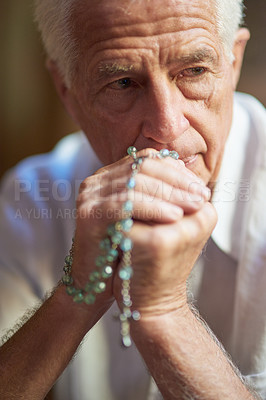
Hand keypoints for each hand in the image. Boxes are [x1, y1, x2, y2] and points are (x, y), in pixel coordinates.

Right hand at [71, 148, 210, 310]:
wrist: (97, 282)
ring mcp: (90, 194)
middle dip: (177, 181)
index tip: (201, 187)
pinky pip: (126, 203)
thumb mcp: (146, 218)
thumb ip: (162, 198)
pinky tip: (174, 217)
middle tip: (203, 195)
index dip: (176, 171)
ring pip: (136, 182)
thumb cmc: (126, 250)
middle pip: (143, 167)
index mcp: (111, 176)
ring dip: (170, 193)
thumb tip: (198, 185)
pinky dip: (153, 208)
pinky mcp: (89, 213)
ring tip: (194, 206)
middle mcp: (97, 180)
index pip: (147, 159)